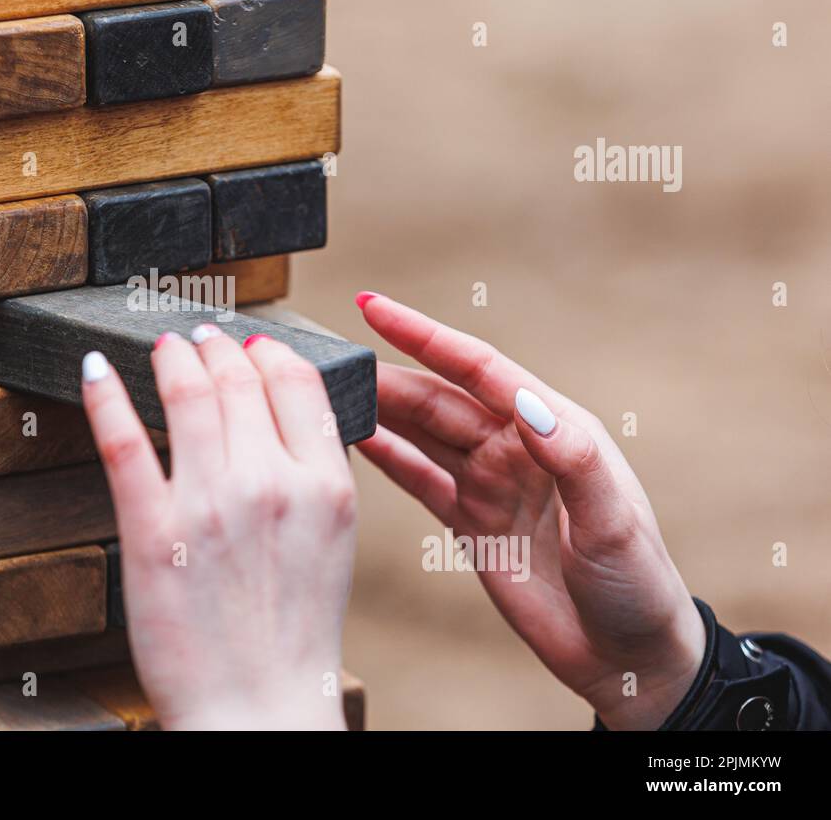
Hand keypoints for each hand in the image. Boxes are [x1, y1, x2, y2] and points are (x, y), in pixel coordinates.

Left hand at [80, 325, 356, 729]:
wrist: (258, 709)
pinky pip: (123, 442)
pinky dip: (105, 395)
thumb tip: (290, 428)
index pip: (299, 384)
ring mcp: (209, 505)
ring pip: (188, 395)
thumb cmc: (294, 636)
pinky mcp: (150, 532)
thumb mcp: (331, 547)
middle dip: (216, 348)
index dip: (269, 352)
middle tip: (198, 338)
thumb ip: (316, 481)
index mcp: (326, 488)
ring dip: (172, 359)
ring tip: (163, 347)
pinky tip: (93, 370)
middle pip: (240, 380)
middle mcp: (271, 484)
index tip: (251, 343)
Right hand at [355, 292, 704, 729]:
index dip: (425, 336)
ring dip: (379, 411)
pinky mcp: (469, 520)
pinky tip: (353, 439)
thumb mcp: (612, 520)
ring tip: (329, 393)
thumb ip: (570, 459)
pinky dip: (386, 458)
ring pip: (422, 433)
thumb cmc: (637, 585)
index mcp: (554, 428)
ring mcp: (489, 482)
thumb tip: (525, 403)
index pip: (478, 368)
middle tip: (332, 362)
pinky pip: (419, 478)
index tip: (374, 309)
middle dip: (387, 375)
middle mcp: (516, 446)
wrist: (626, 657)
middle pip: (438, 399)